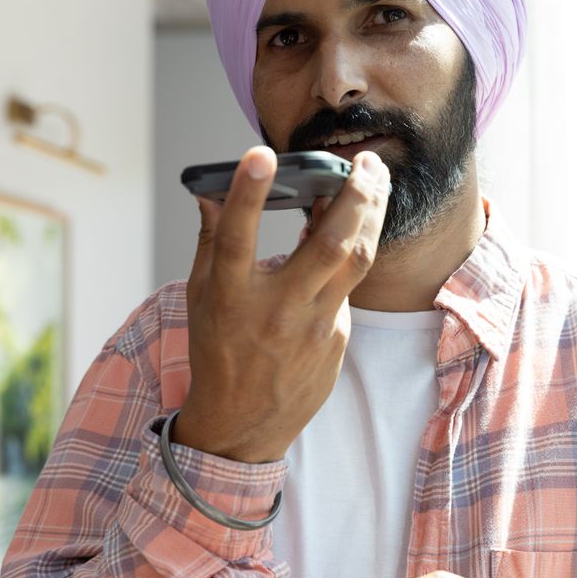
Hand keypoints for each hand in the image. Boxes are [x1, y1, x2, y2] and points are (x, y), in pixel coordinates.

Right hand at [174, 145, 389, 462]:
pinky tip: (354, 229)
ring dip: (372, 214)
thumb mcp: (200, 297)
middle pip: (328, 245)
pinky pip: (348, 287)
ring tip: (376, 180)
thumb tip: (209, 191)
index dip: (247, 195)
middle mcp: (277, 310)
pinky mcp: (337, 338)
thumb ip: (211, 241)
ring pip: (356, 261)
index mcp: (231, 297)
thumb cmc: (218, 351)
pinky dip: (351, 253)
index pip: (237, 238)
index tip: (260, 154)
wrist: (245, 423)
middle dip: (355, 195)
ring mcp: (313, 327)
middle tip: (366, 161)